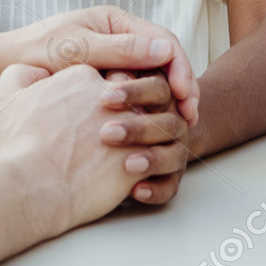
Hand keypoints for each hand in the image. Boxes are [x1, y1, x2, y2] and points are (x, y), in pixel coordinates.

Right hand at [0, 63, 176, 236]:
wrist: (30, 185)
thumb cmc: (17, 144)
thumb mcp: (6, 98)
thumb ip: (22, 76)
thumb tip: (36, 75)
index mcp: (83, 76)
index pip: (115, 73)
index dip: (117, 89)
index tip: (111, 106)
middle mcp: (112, 97)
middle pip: (145, 91)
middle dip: (146, 105)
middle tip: (139, 125)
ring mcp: (130, 128)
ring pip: (161, 123)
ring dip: (154, 136)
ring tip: (141, 153)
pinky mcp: (139, 161)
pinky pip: (161, 160)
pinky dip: (154, 168)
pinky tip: (138, 180)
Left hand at [8, 6, 198, 126]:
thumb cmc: (33, 53)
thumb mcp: (77, 49)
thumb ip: (119, 50)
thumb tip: (164, 51)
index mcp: (115, 21)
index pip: (162, 41)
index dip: (179, 67)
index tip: (185, 96)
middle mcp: (119, 38)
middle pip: (164, 61)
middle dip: (182, 87)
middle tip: (191, 117)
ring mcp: (114, 62)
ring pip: (154, 81)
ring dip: (170, 102)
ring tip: (180, 129)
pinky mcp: (107, 85)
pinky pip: (138, 95)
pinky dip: (151, 110)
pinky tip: (156, 132)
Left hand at [100, 71, 190, 205]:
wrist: (93, 144)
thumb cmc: (91, 107)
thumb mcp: (94, 86)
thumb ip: (104, 75)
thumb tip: (108, 76)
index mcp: (156, 93)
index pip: (158, 87)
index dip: (136, 92)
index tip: (106, 98)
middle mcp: (170, 120)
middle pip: (168, 121)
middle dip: (139, 128)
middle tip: (107, 134)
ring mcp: (172, 150)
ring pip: (175, 154)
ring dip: (153, 159)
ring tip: (127, 165)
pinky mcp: (167, 178)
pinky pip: (170, 186)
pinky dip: (156, 189)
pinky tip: (136, 191)